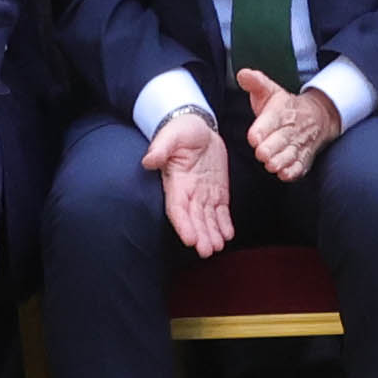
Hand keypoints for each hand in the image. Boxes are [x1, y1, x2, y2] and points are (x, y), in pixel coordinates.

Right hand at [148, 108, 238, 256]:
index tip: (190, 239)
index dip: (184, 225)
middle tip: (207, 251)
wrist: (197, 127)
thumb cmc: (180, 131)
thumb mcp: (170, 136)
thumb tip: (149, 161)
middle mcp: (188, 192)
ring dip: (212, 233)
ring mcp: (203, 193)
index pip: (178, 208)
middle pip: (193, 218)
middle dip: (200, 235)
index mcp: (176, 182)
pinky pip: (220, 211)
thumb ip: (160, 149)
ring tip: (217, 247)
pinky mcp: (217, 191)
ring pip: (207, 218)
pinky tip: (228, 235)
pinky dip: (224, 223)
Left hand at [235, 67, 332, 182]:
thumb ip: (256, 83)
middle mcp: (290, 130)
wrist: (318, 117)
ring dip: (281, 161)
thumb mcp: (271, 91)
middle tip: (262, 154)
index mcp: (280, 112)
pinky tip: (284, 174)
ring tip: (271, 165)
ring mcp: (298, 145)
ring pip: (291, 155)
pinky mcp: (304, 158)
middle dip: (271, 148)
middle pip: (281, 140)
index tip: (254, 137)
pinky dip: (293, 171)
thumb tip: (243, 74)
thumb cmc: (286, 107)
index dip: (262, 129)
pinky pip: (300, 166)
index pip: (272, 120)